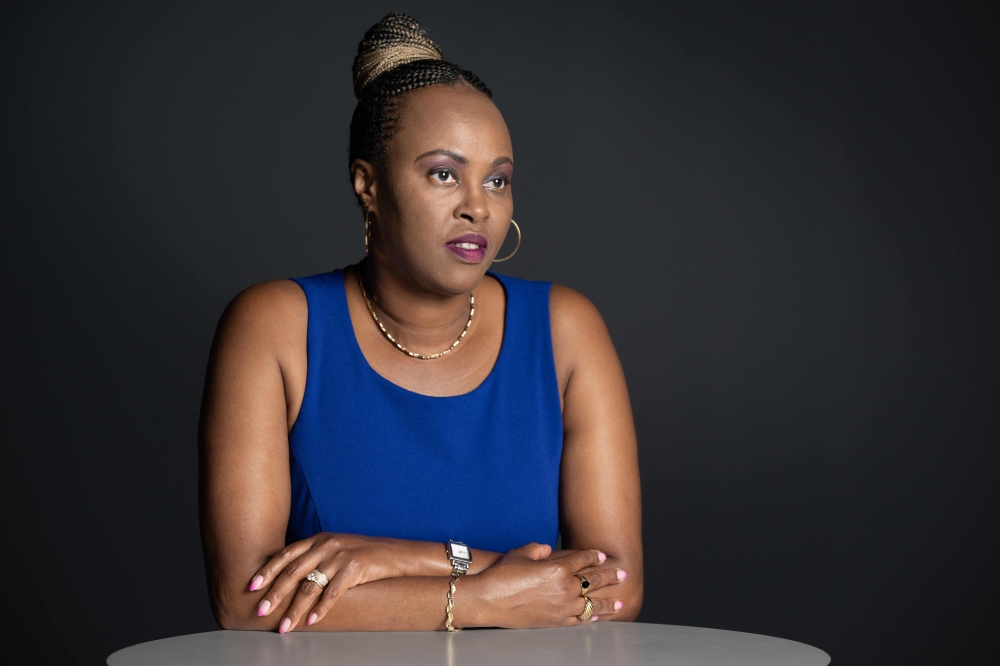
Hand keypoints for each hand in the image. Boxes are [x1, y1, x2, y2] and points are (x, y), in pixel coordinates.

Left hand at [248, 533, 407, 632]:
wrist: (394, 553)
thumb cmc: (362, 554)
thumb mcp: (335, 549)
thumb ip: (314, 557)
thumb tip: (288, 578)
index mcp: (319, 539)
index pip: (286, 554)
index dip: (268, 570)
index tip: (251, 586)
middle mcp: (326, 545)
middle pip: (293, 571)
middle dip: (274, 593)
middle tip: (260, 611)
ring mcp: (340, 556)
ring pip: (310, 586)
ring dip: (295, 609)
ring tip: (285, 626)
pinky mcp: (355, 568)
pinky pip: (333, 592)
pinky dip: (321, 609)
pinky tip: (313, 621)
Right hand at [466, 542, 626, 627]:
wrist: (489, 600)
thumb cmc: (502, 575)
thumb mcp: (521, 553)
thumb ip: (538, 549)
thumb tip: (548, 550)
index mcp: (558, 567)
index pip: (583, 559)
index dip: (594, 556)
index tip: (603, 555)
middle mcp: (565, 587)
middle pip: (594, 580)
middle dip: (610, 576)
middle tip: (622, 574)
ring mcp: (562, 607)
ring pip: (592, 603)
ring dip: (608, 602)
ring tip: (620, 602)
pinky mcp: (555, 621)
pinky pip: (579, 620)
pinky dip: (591, 617)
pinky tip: (598, 616)